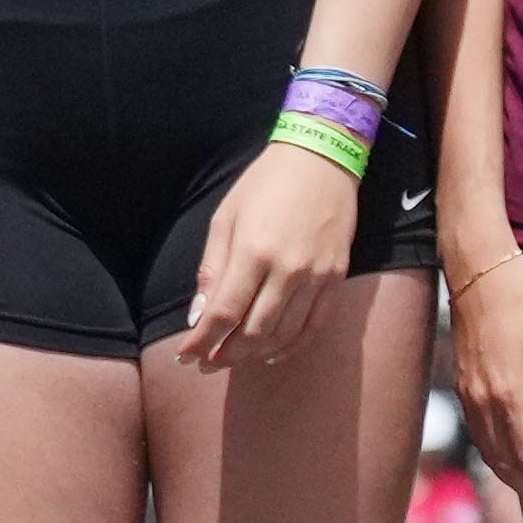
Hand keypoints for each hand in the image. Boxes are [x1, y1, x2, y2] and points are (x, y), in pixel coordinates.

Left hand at [179, 143, 361, 371]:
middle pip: (253, 333)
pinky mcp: (336, 278)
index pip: (223, 314)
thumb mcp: (225, 217)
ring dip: (253, 355)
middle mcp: (287, 270)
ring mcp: (316, 276)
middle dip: (224, 355)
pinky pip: (315, 327)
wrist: (321, 158)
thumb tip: (198, 315)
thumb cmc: (265, 184)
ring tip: (233, 359)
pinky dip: (292, 347)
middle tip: (206, 363)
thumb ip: (212, 269)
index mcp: (253, 251)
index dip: (201, 342)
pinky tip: (272, 354)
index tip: (185, 356)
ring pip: (283, 336)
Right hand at [448, 248, 522, 517]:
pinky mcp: (465, 386)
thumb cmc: (522, 295)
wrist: (477, 269)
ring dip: (513, 480)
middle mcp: (484, 400)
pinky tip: (511, 462)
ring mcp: (471, 394)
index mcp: (509, 391)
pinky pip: (480, 436)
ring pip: (489, 453)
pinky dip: (497, 458)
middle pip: (507, 462)